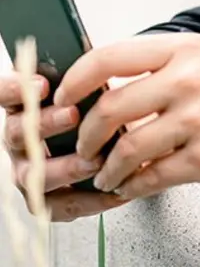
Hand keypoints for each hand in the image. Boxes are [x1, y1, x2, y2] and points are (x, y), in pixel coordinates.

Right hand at [1, 73, 129, 222]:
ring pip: (32, 174)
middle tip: (72, 115)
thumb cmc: (103, 106)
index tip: (40, 84)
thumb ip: (87, 76)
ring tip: (93, 161)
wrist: (120, 137)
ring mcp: (29, 168)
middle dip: (45, 124)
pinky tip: (111, 192)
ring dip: (64, 167)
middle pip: (18, 133)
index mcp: (25, 105)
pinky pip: (58, 205)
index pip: (5, 93)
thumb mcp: (95, 85)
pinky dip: (86, 199)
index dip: (14, 90)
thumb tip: (98, 61)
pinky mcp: (46, 197)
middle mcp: (21, 138)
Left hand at [54, 33, 199, 199]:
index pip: (109, 56)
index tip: (67, 96)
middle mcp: (190, 80)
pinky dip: (134, 186)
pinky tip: (136, 185)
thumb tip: (125, 85)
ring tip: (107, 174)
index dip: (76, 80)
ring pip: (125, 149)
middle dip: (86, 134)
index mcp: (190, 49)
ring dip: (107, 167)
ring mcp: (198, 121)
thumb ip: (176, 65)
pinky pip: (152, 177)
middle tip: (85, 146)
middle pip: (109, 107)